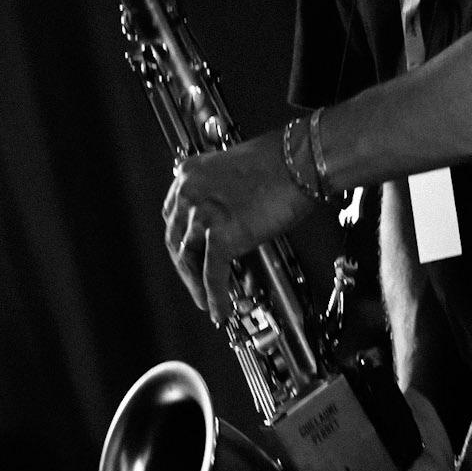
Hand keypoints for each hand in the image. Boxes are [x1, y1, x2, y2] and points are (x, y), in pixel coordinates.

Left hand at [162, 131, 315, 325]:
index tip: (188, 253)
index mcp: (190, 175)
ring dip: (197, 286)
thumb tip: (227, 219)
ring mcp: (202, 216)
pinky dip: (216, 297)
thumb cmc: (280, 161)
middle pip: (175, 241)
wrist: (298, 161)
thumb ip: (221, 194)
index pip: (173, 216)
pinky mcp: (222, 237)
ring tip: (206, 302)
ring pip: (189, 261)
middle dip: (185, 267)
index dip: (181, 240)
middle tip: (194, 283)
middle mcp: (189, 194)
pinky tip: (220, 310)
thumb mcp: (235, 171)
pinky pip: (213, 275)